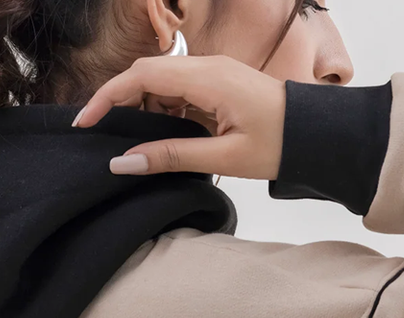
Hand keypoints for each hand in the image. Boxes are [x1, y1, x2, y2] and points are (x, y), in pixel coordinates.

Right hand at [71, 54, 285, 179]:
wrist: (319, 135)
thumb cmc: (279, 145)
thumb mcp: (223, 157)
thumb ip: (171, 157)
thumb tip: (124, 164)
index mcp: (206, 78)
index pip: (141, 77)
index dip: (107, 98)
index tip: (85, 122)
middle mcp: (206, 67)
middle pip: (146, 77)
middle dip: (120, 105)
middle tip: (104, 139)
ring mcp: (213, 74)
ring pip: (162, 85)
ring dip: (144, 113)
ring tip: (139, 147)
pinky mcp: (219, 85)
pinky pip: (180, 92)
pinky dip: (165, 113)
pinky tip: (165, 139)